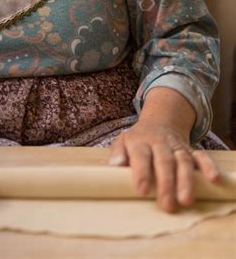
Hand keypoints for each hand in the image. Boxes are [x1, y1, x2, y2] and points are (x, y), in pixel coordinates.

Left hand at [108, 87, 219, 212]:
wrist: (159, 121)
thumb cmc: (138, 140)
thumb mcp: (123, 142)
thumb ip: (117, 153)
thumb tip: (113, 166)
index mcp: (140, 141)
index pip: (141, 155)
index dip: (142, 171)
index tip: (142, 190)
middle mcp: (160, 143)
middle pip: (164, 161)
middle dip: (166, 183)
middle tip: (167, 204)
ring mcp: (177, 146)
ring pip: (183, 161)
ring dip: (186, 180)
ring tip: (186, 200)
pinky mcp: (191, 150)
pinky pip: (201, 156)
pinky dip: (207, 166)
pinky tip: (212, 179)